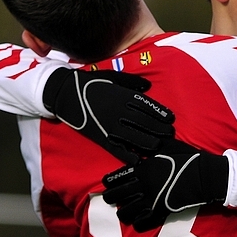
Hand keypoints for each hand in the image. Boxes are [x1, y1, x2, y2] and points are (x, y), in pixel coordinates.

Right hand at [42, 67, 175, 164]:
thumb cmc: (91, 82)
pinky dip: (127, 155)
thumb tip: (148, 86)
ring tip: (158, 146)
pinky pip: (116, 147)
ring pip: (133, 136)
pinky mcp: (100, 136)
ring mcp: (109, 125)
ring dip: (147, 142)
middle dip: (158, 128)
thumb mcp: (112, 77)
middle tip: (170, 134)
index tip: (170, 118)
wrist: (65, 93)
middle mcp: (118, 111)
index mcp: (122, 95)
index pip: (146, 105)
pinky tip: (137, 160)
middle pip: (143, 122)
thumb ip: (131, 82)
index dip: (159, 113)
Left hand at [102, 139, 228, 231]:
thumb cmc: (187, 157)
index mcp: (143, 169)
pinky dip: (137, 223)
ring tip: (121, 211)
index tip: (105, 183)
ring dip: (122, 212)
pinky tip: (136, 221)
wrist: (205, 176)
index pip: (118, 177)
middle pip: (118, 195)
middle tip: (109, 198)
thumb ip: (147, 142)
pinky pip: (143, 222)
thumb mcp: (166, 145)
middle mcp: (143, 186)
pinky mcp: (162, 212)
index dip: (109, 181)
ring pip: (127, 211)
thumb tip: (130, 137)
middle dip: (110, 197)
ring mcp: (151, 200)